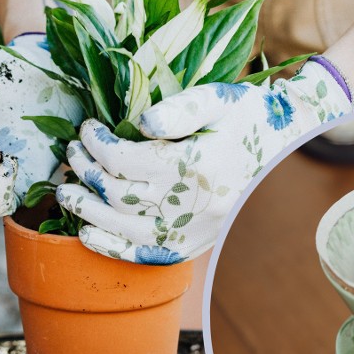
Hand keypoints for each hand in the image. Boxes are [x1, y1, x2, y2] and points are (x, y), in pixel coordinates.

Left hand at [55, 58, 353, 262]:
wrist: (288, 147)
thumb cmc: (250, 117)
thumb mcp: (218, 99)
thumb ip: (178, 109)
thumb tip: (138, 124)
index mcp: (196, 165)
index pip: (125, 160)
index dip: (97, 144)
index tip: (87, 128)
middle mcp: (192, 204)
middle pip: (118, 194)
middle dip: (85, 172)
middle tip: (70, 153)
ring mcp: (193, 230)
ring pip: (124, 228)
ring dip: (87, 210)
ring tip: (65, 192)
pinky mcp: (194, 245)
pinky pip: (147, 255)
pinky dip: (113, 248)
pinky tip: (87, 235)